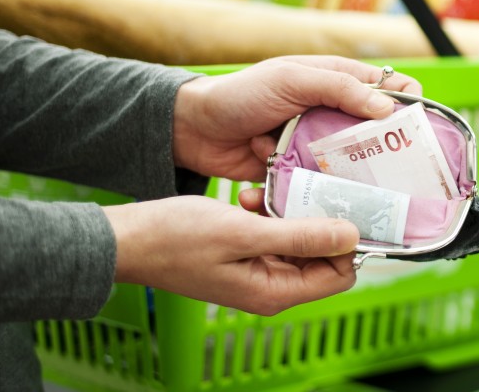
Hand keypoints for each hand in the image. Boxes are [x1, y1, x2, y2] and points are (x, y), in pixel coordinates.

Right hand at [103, 196, 359, 314]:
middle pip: (324, 255)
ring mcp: (259, 271)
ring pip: (300, 239)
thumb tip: (351, 236)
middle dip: (318, 220)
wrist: (127, 239)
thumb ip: (299, 236)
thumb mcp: (243, 232)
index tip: (343, 204)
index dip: (347, 242)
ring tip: (266, 191)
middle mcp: (272, 286)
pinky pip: (275, 232)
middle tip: (306, 187)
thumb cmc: (176, 238)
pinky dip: (269, 212)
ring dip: (290, 211)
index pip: (340, 274)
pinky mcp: (246, 254)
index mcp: (275, 291)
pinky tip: (250, 196)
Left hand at [173, 55, 420, 181]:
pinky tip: (311, 192)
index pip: (390, 89)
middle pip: (378, 134)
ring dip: (349, 175)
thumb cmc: (240, 94)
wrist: (192, 131)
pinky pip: (324, 186)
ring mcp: (319, 145)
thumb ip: (339, 88)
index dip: (409, 106)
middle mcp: (334, 114)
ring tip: (349, 186)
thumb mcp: (291, 80)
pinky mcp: (302, 173)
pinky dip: (318, 190)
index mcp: (338, 82)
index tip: (419, 131)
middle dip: (388, 152)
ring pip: (354, 166)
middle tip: (397, 173)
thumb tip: (387, 108)